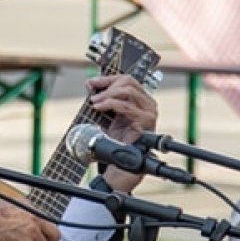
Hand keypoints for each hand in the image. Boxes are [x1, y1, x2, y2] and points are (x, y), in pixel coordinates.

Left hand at [85, 74, 157, 192]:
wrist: (122, 162)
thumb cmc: (117, 139)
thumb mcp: (108, 114)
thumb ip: (102, 99)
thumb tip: (91, 84)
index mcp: (140, 99)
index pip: (126, 79)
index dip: (107, 79)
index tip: (91, 82)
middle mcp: (148, 103)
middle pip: (128, 82)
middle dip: (107, 85)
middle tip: (92, 95)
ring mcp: (149, 112)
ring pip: (128, 91)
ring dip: (107, 95)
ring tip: (95, 103)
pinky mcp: (146, 121)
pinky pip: (127, 106)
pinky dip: (110, 104)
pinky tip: (99, 108)